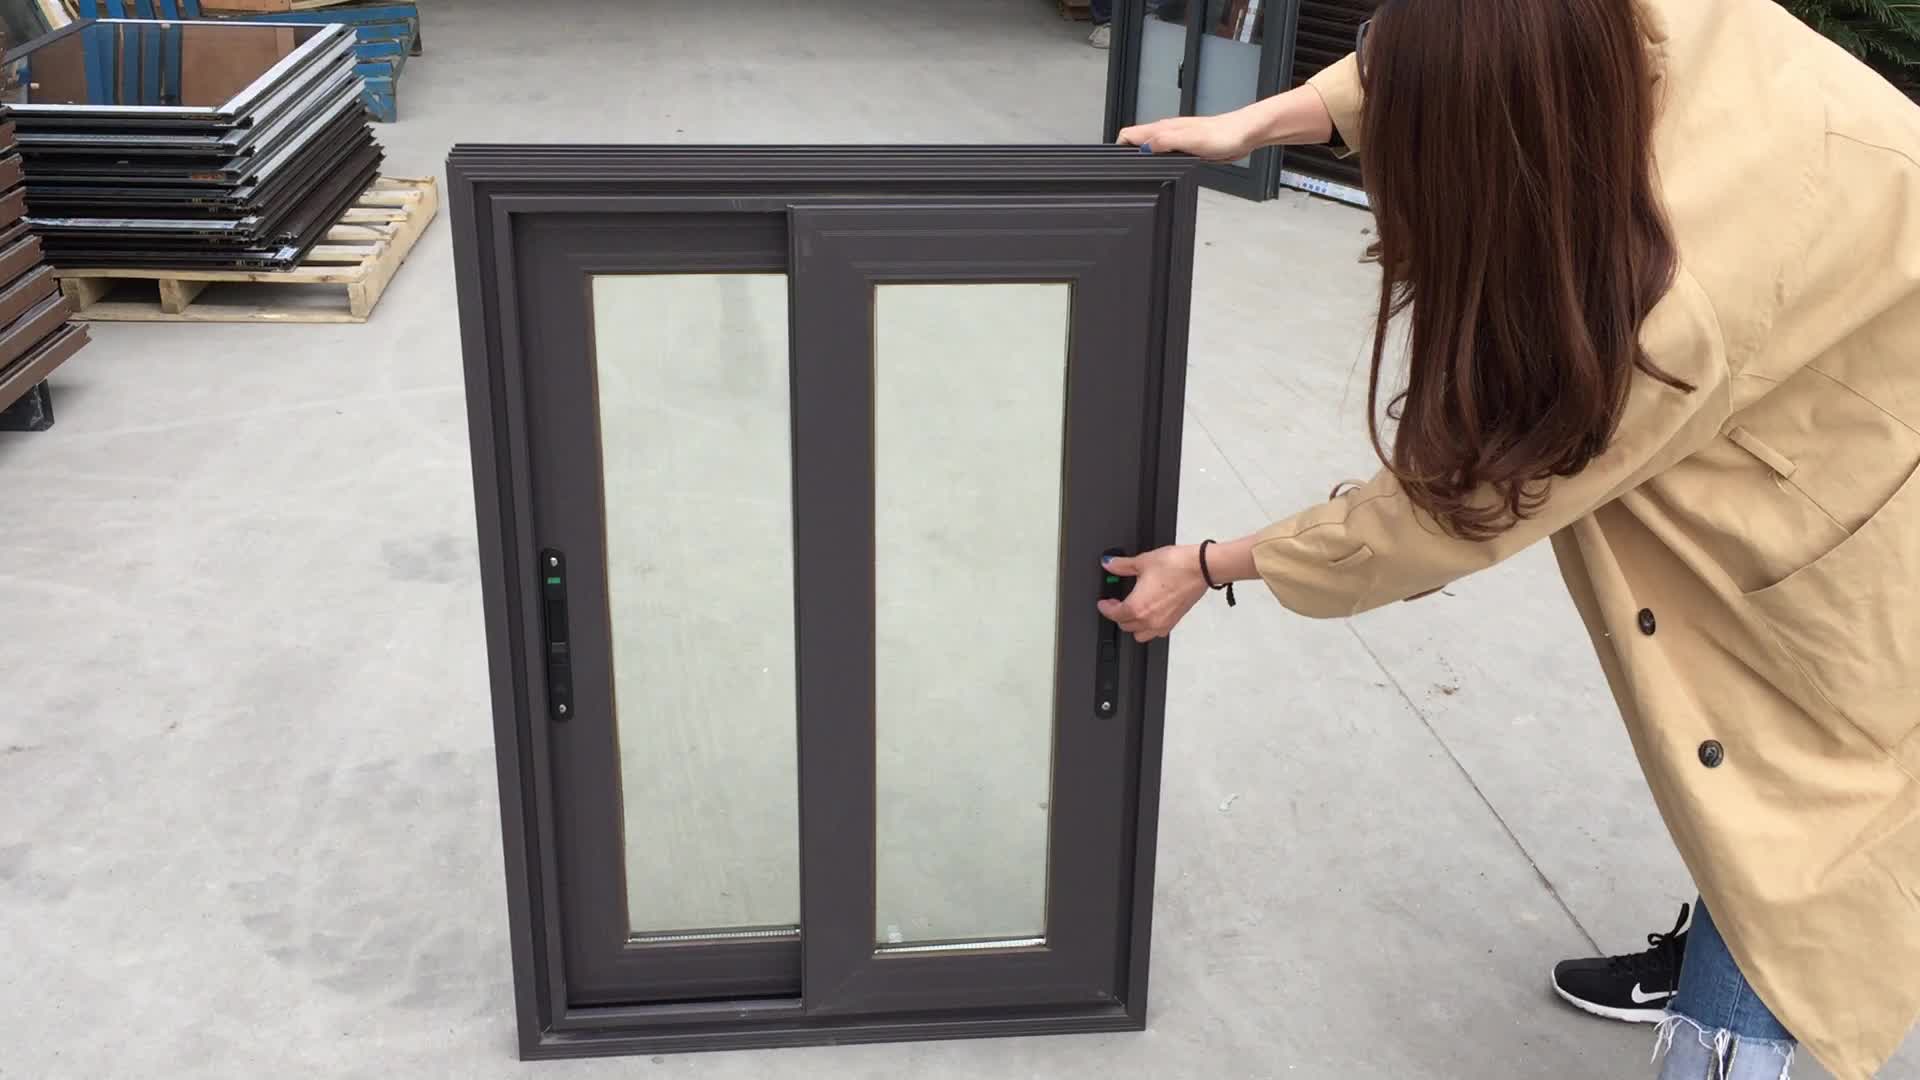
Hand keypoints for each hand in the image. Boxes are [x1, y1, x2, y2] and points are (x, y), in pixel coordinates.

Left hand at [1097, 545, 1209, 641]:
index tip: (1104, 603)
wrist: (1201, 568)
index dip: (1105, 608)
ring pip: (1141, 635)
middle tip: (1116, 604)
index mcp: (1137, 607)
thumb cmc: (1176, 566)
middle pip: (1126, 626)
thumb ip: (1122, 565)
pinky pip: (1157, 632)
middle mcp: (1150, 619)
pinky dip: (1150, 627)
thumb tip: (1110, 564)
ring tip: (1133, 611)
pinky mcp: (1175, 620)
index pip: (1114, 615)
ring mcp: (1163, 622)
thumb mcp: (1143, 561)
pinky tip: (1151, 613)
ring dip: (1134, 626)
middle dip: (1119, 616)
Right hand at [1118, 112, 1260, 161]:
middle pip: (1136, 142)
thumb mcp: (1190, 140)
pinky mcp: (1186, 148)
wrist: (1244, 134)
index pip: (1128, 134)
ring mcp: (1176, 140)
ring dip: (1143, 159)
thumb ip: (1164, 142)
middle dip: (1127, 156)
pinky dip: (1160, 162)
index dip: (1118, 147)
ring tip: (1139, 174)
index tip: (1116, 163)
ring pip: (1150, 148)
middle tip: (1125, 173)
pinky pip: (1166, 155)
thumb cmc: (1224, 134)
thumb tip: (1144, 148)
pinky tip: (1163, 170)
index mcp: (1163, 128)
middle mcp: (1167, 132)